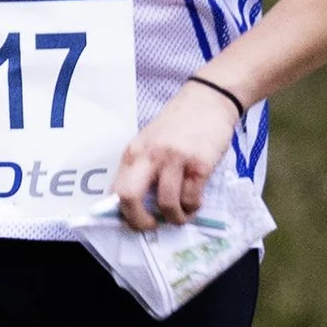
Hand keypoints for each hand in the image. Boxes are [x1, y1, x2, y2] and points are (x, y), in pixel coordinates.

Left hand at [115, 78, 244, 229]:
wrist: (209, 99)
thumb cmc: (180, 122)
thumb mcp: (151, 140)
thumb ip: (142, 165)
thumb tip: (134, 201)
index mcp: (135, 150)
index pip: (116, 189)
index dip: (122, 212)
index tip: (133, 221)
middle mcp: (150, 155)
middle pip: (130, 197)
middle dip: (139, 221)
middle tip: (151, 226)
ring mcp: (175, 159)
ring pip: (167, 203)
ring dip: (175, 218)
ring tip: (181, 217)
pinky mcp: (199, 164)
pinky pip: (191, 197)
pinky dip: (193, 206)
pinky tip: (195, 202)